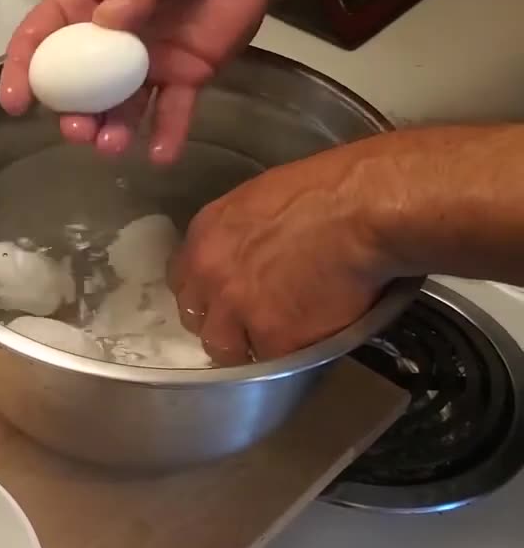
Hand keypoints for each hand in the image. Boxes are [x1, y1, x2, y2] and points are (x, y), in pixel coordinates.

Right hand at [0, 0, 267, 163]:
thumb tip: (110, 21)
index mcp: (83, 5)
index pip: (39, 38)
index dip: (20, 69)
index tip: (16, 102)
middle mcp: (107, 42)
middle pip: (77, 85)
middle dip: (73, 114)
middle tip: (78, 131)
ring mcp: (144, 64)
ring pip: (121, 106)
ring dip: (113, 130)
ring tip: (111, 146)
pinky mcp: (185, 77)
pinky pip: (174, 111)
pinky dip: (169, 135)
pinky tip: (161, 155)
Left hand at [168, 145, 396, 364]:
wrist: (366, 209)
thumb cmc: (330, 188)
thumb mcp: (262, 197)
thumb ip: (241, 233)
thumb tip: (247, 252)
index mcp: (206, 235)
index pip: (182, 280)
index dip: (204, 293)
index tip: (222, 298)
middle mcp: (210, 274)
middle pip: (195, 318)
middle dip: (220, 322)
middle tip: (251, 319)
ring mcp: (238, 309)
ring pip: (223, 347)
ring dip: (247, 345)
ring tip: (280, 335)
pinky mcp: (274, 337)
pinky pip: (270, 359)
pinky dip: (288, 353)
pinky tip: (308, 338)